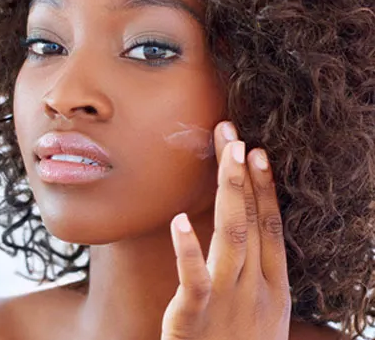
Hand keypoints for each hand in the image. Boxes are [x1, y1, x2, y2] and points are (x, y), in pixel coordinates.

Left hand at [161, 121, 290, 339]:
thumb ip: (252, 278)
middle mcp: (256, 291)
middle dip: (243, 175)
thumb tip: (247, 241)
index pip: (270, 228)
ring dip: (229, 194)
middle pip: (252, 222)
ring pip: (231, 239)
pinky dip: (189, 250)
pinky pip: (195, 280)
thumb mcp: (258, 316)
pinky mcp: (195, 319)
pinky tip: (180, 222)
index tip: (257, 153)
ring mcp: (228, 303)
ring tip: (225, 156)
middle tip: (234, 134)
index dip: (264, 189)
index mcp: (272, 288)